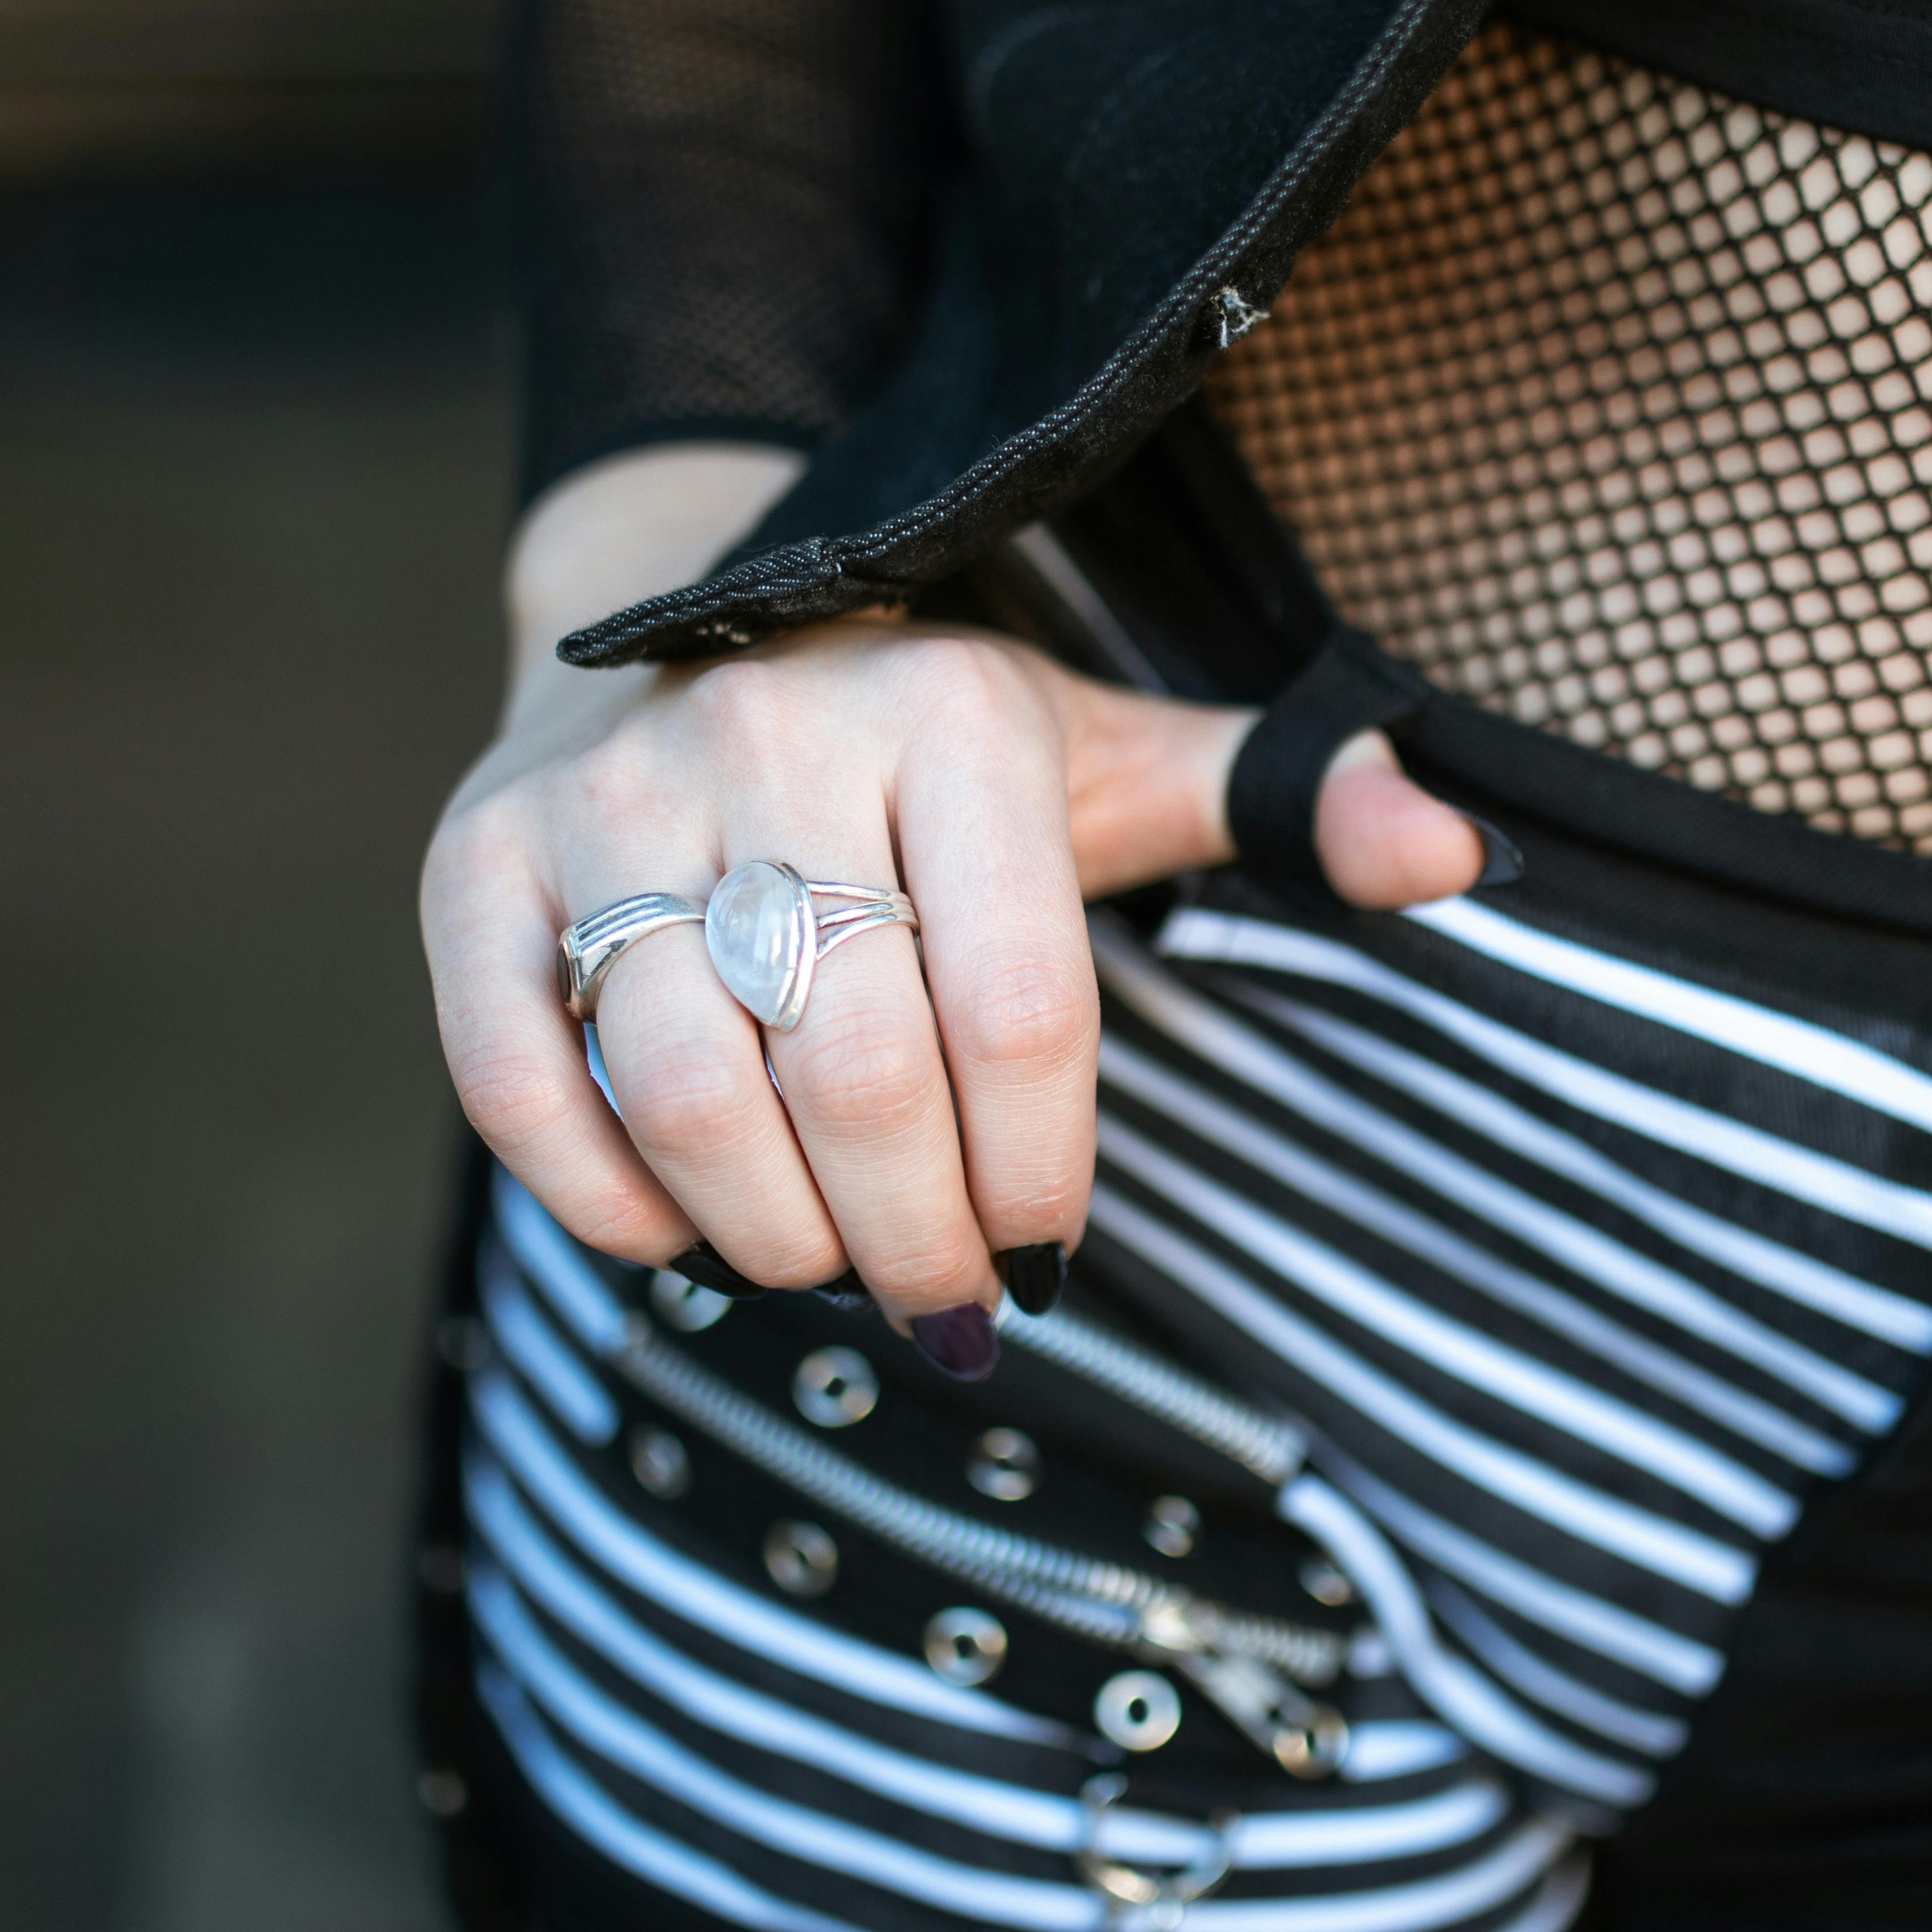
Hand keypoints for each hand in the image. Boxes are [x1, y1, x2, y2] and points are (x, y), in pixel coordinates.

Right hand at [421, 462, 1484, 1375]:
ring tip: (826, 1260)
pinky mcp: (472, 870)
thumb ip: (1278, 799)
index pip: (1014, 1004)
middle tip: (943, 1298)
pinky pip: (518, 1080)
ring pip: (684, 1090)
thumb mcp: (1106, 754)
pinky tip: (678, 1231)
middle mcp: (765, 738)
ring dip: (771, 1235)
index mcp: (948, 714)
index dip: (1036, 1170)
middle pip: (854, 1072)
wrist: (671, 633)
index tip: (1044, 1251)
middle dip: (914, 1238)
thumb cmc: (924, 747)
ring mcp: (602, 803)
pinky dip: (604, 1201)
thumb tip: (1459, 848)